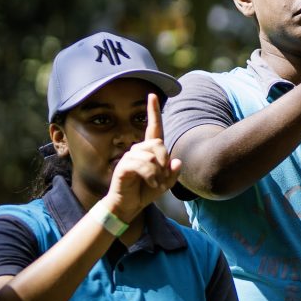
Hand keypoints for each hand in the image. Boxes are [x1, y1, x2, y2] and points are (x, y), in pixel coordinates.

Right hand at [106, 94, 181, 222]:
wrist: (129, 205)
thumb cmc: (145, 191)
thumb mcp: (165, 183)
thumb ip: (173, 173)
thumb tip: (176, 161)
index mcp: (149, 151)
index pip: (153, 128)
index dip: (153, 112)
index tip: (152, 95)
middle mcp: (138, 150)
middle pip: (158, 143)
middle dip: (165, 161)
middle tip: (162, 178)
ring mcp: (129, 157)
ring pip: (151, 156)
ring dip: (158, 173)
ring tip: (155, 183)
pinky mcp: (123, 166)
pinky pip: (143, 165)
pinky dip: (152, 177)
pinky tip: (152, 185)